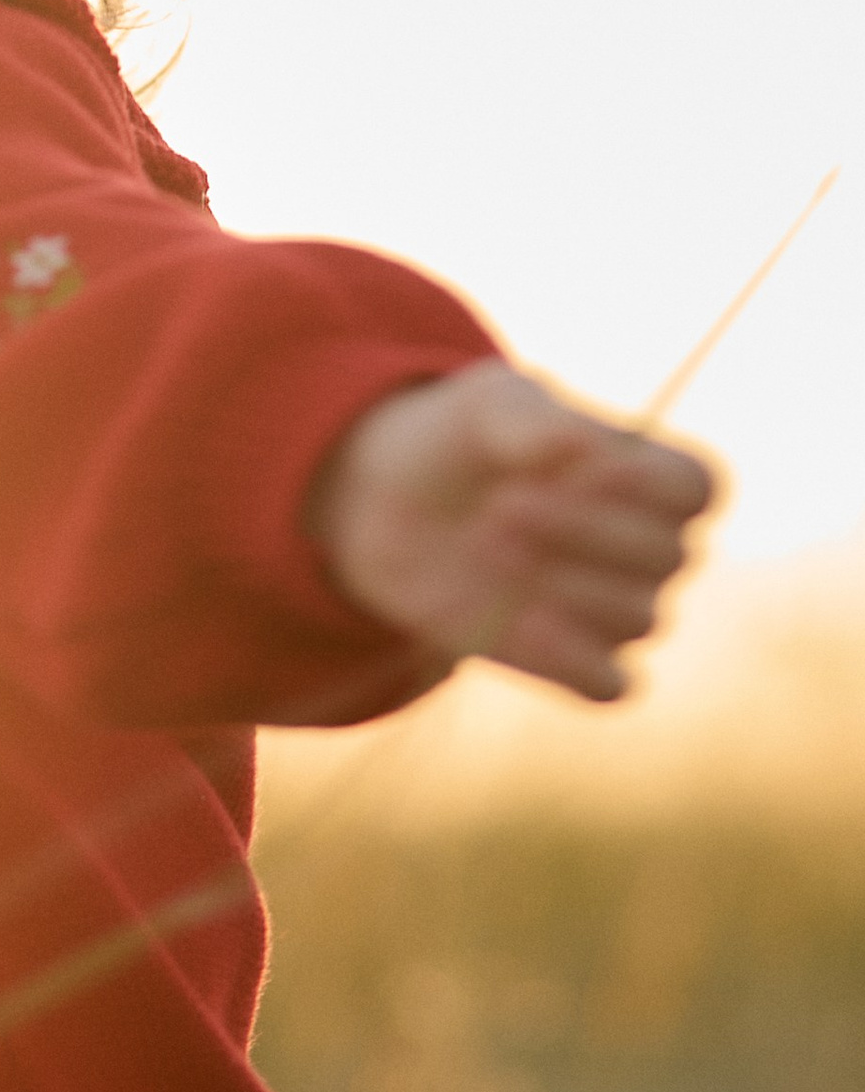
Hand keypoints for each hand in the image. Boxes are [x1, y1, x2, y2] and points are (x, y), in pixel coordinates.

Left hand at [311, 360, 713, 701]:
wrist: (393, 501)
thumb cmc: (462, 439)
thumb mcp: (483, 405)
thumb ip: (530, 419)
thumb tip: (577, 446)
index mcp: (651, 474)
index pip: (699, 488)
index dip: (653, 482)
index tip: (585, 465)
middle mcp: (652, 548)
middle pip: (668, 555)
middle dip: (584, 530)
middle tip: (499, 507)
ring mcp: (618, 611)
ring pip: (639, 618)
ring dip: (565, 586)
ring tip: (486, 546)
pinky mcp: (576, 664)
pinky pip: (609, 685)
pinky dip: (572, 661)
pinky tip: (520, 622)